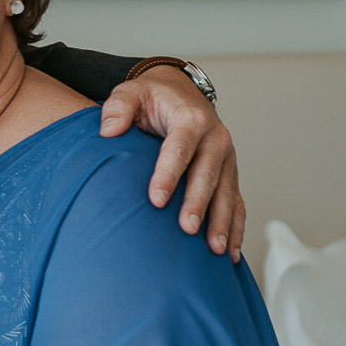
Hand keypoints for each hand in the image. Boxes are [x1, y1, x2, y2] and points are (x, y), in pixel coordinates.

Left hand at [99, 66, 244, 258]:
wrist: (181, 92)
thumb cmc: (153, 97)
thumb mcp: (132, 92)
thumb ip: (119, 107)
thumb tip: (109, 130)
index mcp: (190, 119)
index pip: (179, 149)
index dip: (168, 175)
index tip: (156, 200)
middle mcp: (215, 138)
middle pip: (207, 174)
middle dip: (198, 203)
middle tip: (187, 229)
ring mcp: (226, 158)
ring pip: (227, 192)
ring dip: (222, 222)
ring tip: (215, 250)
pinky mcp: (230, 174)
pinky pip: (236, 202)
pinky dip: (236, 227)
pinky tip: (230, 254)